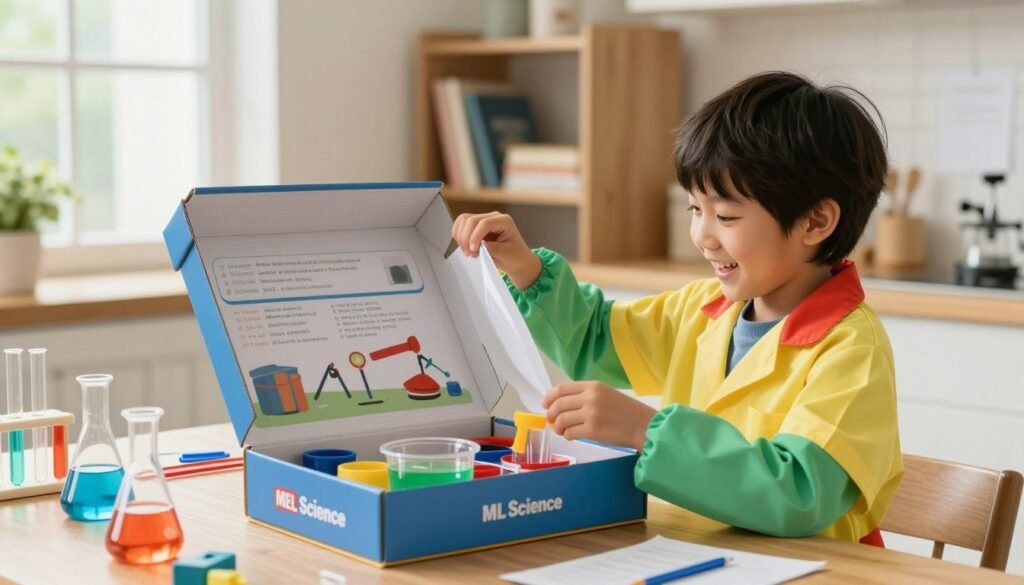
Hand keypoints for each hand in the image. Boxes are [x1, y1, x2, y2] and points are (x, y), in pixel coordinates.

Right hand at [451, 212, 540, 289]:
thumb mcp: (507, 254)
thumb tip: (480, 245)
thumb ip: (494, 249)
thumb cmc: (516, 257)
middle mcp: (493, 218)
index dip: (475, 236)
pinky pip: (461, 226)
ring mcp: (483, 221)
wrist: (518, 261)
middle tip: (470, 253)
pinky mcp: (476, 227)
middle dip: (466, 238)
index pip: (485, 223)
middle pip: (471, 220)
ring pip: (463, 221)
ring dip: (461, 237)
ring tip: (469, 252)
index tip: (473, 250)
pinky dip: (459, 237)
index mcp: (504, 221)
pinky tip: (466, 247)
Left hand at [543, 381, 657, 450]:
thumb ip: (586, 396)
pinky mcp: (592, 430)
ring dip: (558, 427)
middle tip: (552, 422)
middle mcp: (590, 397)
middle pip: (558, 404)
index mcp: (593, 386)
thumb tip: (561, 406)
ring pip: (561, 420)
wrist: (642, 425)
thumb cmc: (626, 411)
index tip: (545, 405)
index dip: (549, 397)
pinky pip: (570, 433)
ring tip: (562, 431)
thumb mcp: (606, 394)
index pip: (562, 389)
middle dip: (550, 415)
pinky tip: (572, 436)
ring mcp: (590, 414)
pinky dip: (568, 436)